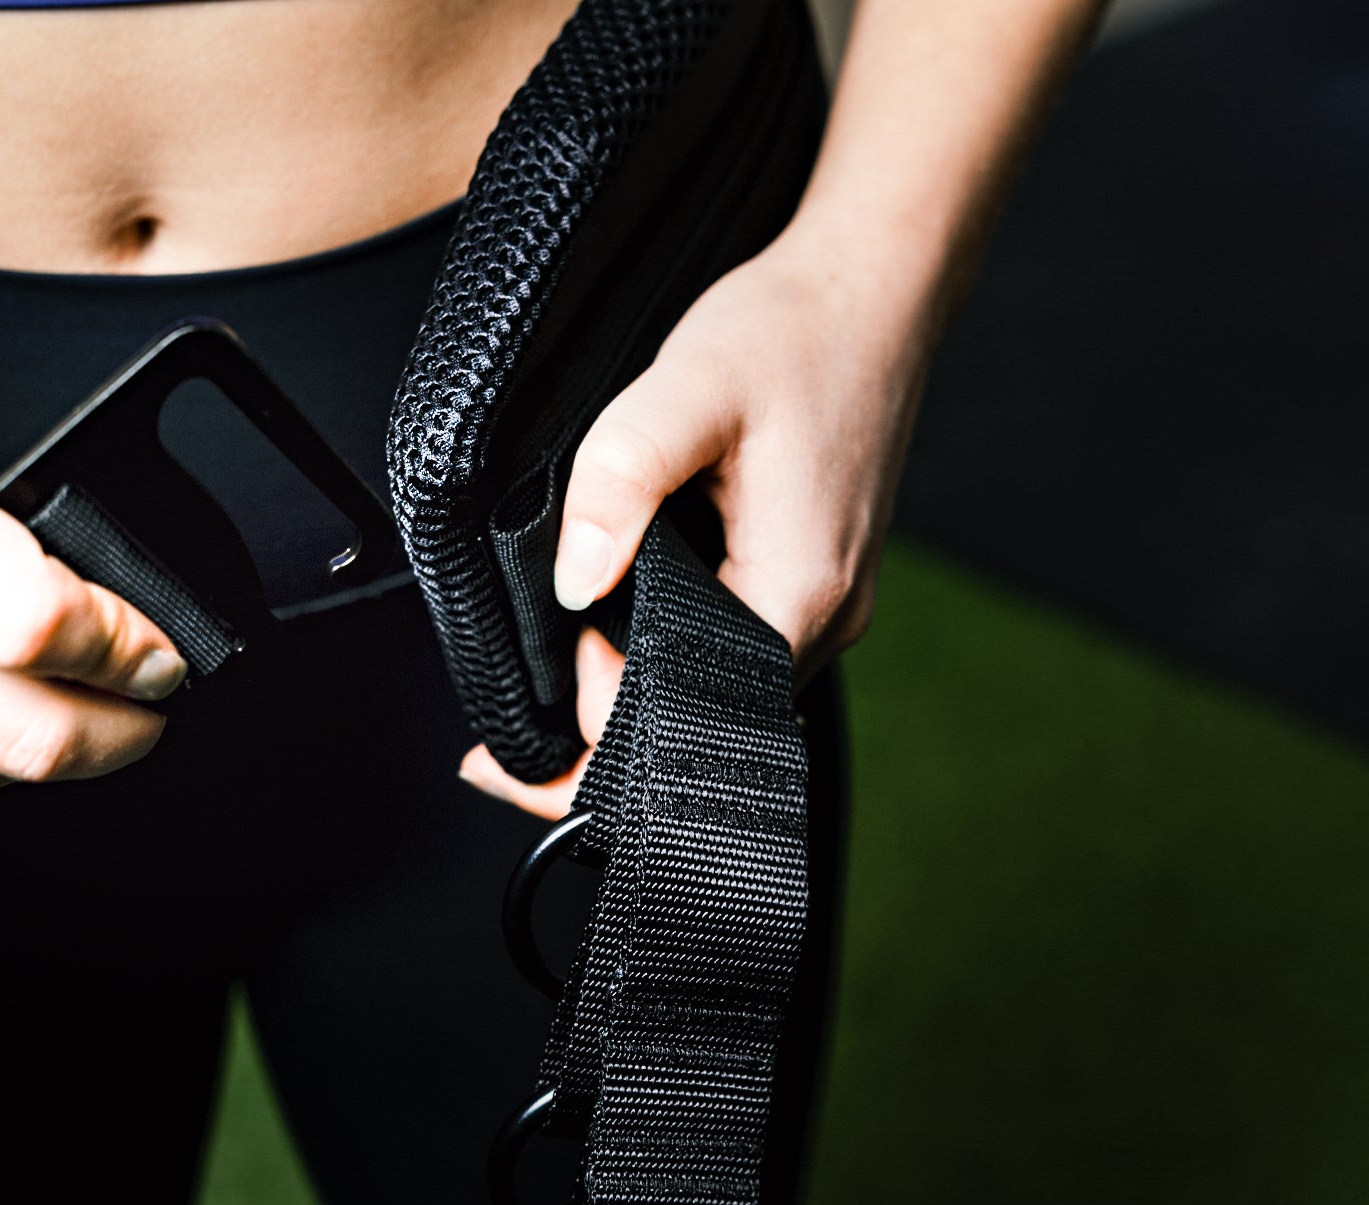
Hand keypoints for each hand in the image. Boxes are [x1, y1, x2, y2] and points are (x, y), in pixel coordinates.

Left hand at [458, 224, 928, 816]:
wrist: (872, 286)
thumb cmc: (793, 329)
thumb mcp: (687, 385)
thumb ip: (622, 481)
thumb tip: (575, 585)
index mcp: (800, 592)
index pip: (691, 722)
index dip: (603, 722)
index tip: (548, 669)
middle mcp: (825, 619)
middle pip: (704, 730)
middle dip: (603, 750)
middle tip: (495, 753)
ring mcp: (826, 604)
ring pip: (719, 698)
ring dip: (634, 706)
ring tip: (548, 695)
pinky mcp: (812, 580)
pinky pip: (734, 653)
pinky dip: (669, 663)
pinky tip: (613, 644)